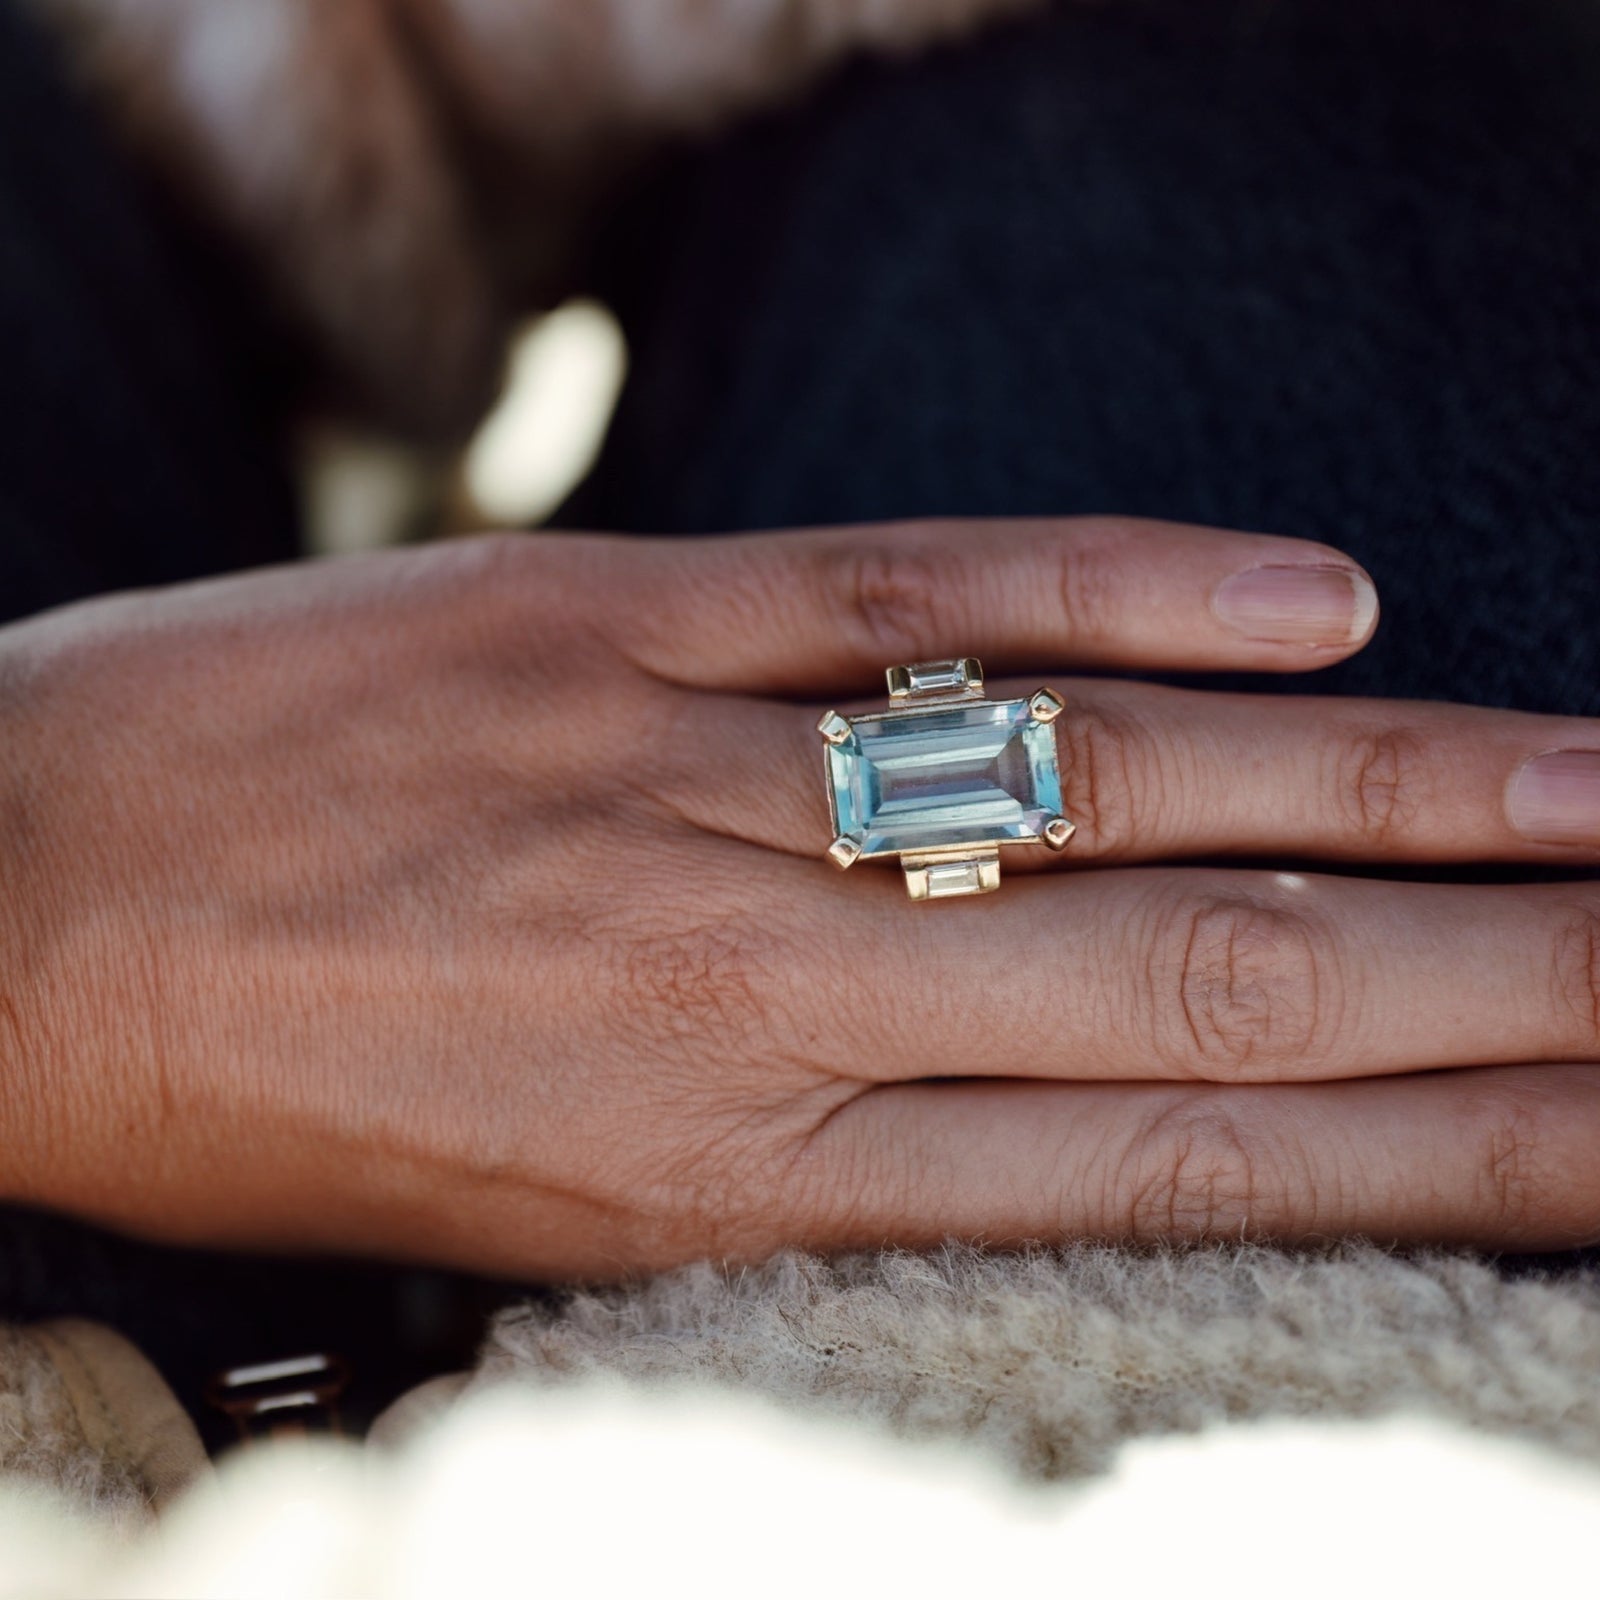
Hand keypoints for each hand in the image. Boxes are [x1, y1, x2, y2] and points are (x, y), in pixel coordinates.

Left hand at [3, 520, 1598, 1277]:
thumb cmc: (276, 1083)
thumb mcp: (546, 1203)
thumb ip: (815, 1143)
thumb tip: (1054, 1088)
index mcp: (738, 1183)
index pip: (1166, 1166)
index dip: (1423, 1156)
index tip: (1597, 1125)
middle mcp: (751, 989)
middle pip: (1197, 986)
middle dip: (1482, 989)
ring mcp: (682, 778)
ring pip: (1100, 792)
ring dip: (1376, 796)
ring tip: (1591, 798)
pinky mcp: (606, 610)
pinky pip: (911, 594)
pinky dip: (1127, 592)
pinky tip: (1314, 605)